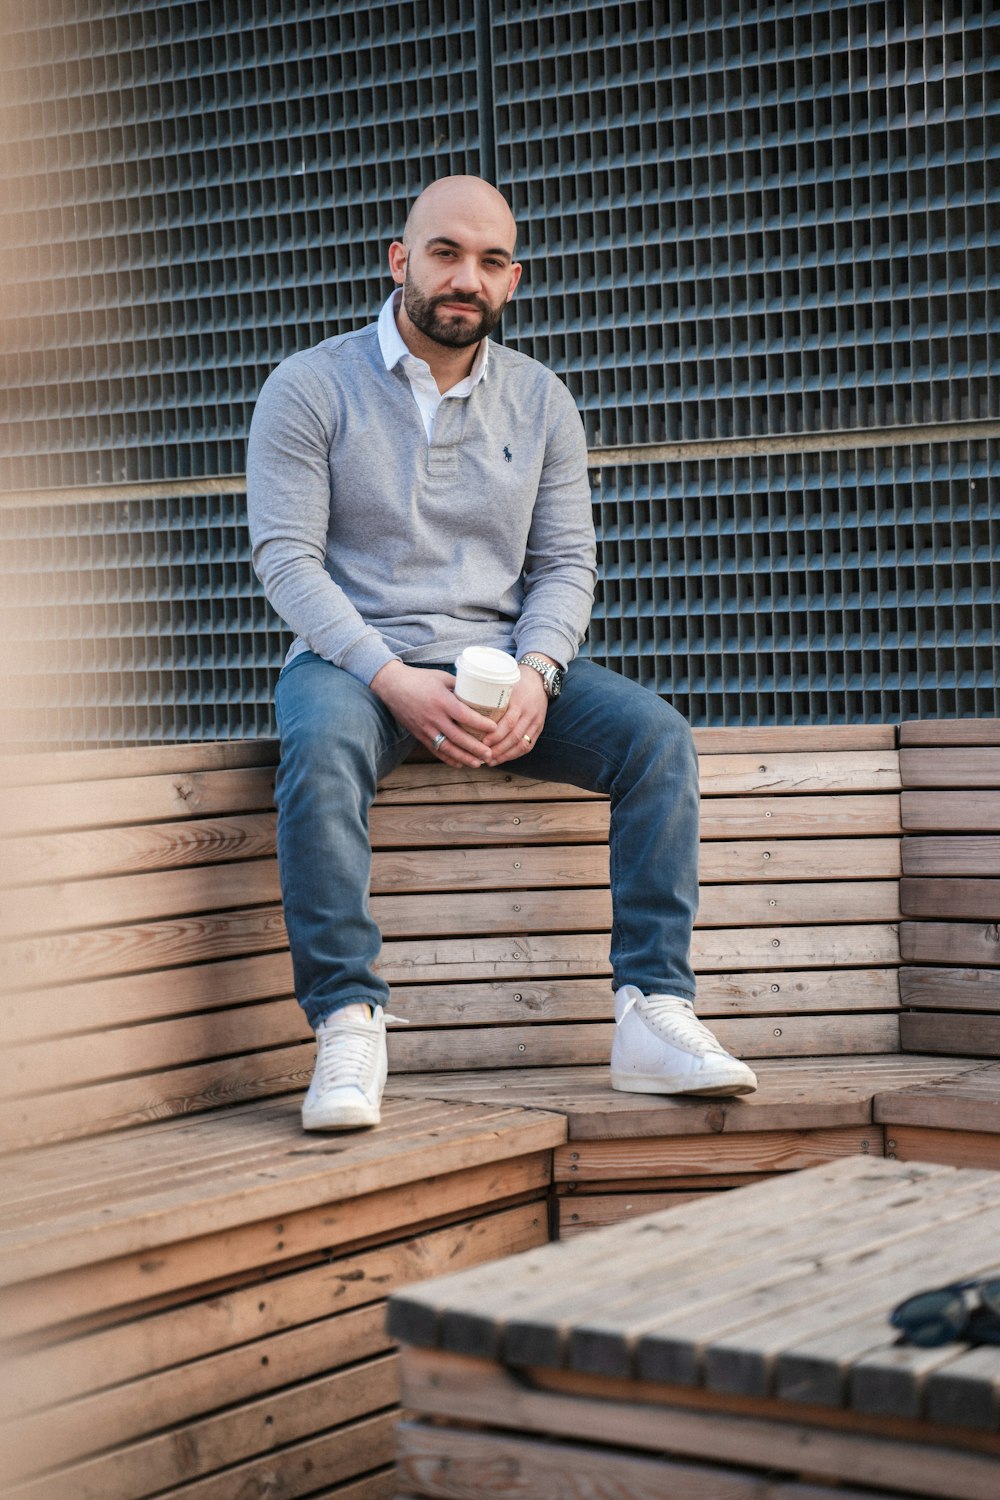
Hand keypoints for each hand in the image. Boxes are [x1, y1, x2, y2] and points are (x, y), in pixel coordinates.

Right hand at [370, 661, 499, 766]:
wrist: (391, 685)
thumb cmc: (419, 678)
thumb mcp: (442, 677)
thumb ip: (459, 686)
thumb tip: (479, 692)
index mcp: (441, 701)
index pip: (464, 716)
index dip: (480, 724)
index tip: (494, 728)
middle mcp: (434, 717)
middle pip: (458, 737)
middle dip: (475, 748)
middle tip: (490, 754)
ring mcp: (425, 728)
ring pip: (447, 748)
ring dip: (464, 757)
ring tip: (478, 763)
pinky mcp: (419, 735)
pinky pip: (435, 750)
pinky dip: (448, 759)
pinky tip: (460, 764)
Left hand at [480, 665, 548, 765]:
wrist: (538, 679)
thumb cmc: (515, 682)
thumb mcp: (503, 686)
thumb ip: (489, 698)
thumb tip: (464, 708)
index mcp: (519, 701)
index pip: (508, 722)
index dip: (496, 735)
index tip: (482, 742)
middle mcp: (529, 713)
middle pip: (514, 736)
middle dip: (498, 749)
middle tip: (483, 756)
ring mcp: (536, 722)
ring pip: (522, 744)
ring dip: (506, 755)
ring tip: (491, 761)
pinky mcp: (539, 728)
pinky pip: (528, 745)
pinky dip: (515, 754)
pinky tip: (503, 758)